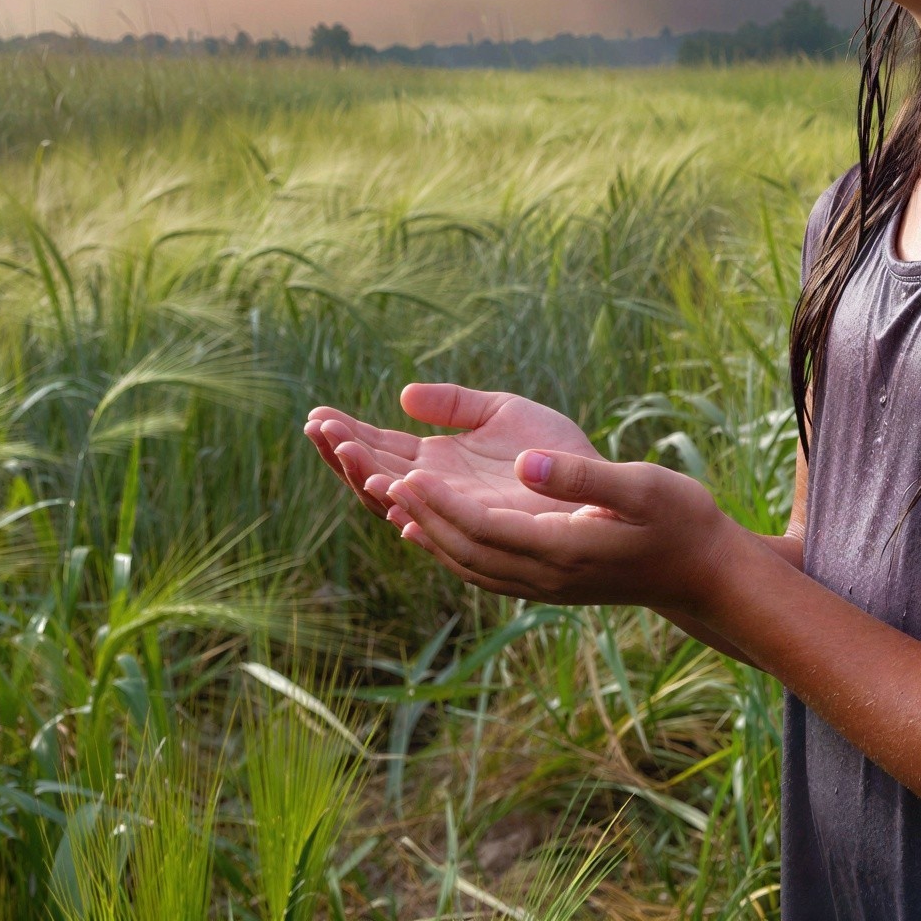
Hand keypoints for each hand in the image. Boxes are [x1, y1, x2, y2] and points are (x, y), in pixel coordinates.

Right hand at [303, 383, 604, 532]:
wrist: (605, 484)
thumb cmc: (556, 448)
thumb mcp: (502, 411)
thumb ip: (455, 404)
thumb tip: (403, 395)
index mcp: (438, 462)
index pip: (379, 448)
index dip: (347, 435)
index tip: (317, 414)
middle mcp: (440, 491)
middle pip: (374, 476)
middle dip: (343, 452)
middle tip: (315, 426)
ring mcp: (458, 510)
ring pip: (398, 499)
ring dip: (368, 474)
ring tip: (344, 446)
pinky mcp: (484, 525)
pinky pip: (438, 520)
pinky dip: (412, 504)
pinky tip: (389, 485)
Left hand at [385, 447, 739, 611]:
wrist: (705, 573)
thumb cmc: (681, 520)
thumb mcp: (640, 486)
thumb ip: (582, 476)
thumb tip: (524, 463)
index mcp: (561, 551)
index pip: (481, 529)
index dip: (437, 504)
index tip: (401, 473)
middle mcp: (541, 576)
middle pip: (459, 548)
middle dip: (411, 512)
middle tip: (370, 474)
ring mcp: (541, 585)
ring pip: (463, 561)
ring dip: (419, 528)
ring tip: (381, 493)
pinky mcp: (544, 582)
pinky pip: (479, 567)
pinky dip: (444, 543)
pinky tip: (427, 524)